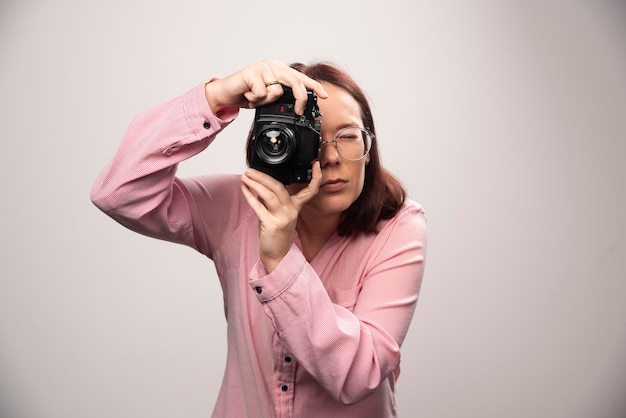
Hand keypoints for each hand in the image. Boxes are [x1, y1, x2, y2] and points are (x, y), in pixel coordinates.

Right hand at [204, 59, 327, 114]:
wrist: (226, 93)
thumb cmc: (248, 95)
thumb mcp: (268, 97)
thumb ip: (282, 97)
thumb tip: (299, 105)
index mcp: (279, 69)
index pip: (301, 77)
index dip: (314, 87)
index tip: (324, 96)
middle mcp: (273, 65)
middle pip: (295, 82)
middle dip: (300, 99)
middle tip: (298, 111)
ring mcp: (262, 66)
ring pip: (277, 91)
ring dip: (265, 101)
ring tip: (255, 99)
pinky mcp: (252, 71)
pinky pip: (262, 93)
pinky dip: (255, 100)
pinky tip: (248, 95)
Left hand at [240, 162, 321, 272]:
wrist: (277, 256)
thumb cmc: (276, 234)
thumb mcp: (278, 213)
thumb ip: (272, 199)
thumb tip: (260, 184)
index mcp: (296, 207)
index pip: (310, 190)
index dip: (316, 177)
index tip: (316, 165)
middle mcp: (291, 211)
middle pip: (280, 187)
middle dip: (263, 176)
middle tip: (251, 170)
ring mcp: (282, 218)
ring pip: (269, 195)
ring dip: (255, 183)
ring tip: (245, 177)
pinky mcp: (272, 225)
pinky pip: (259, 207)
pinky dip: (250, 196)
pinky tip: (244, 189)